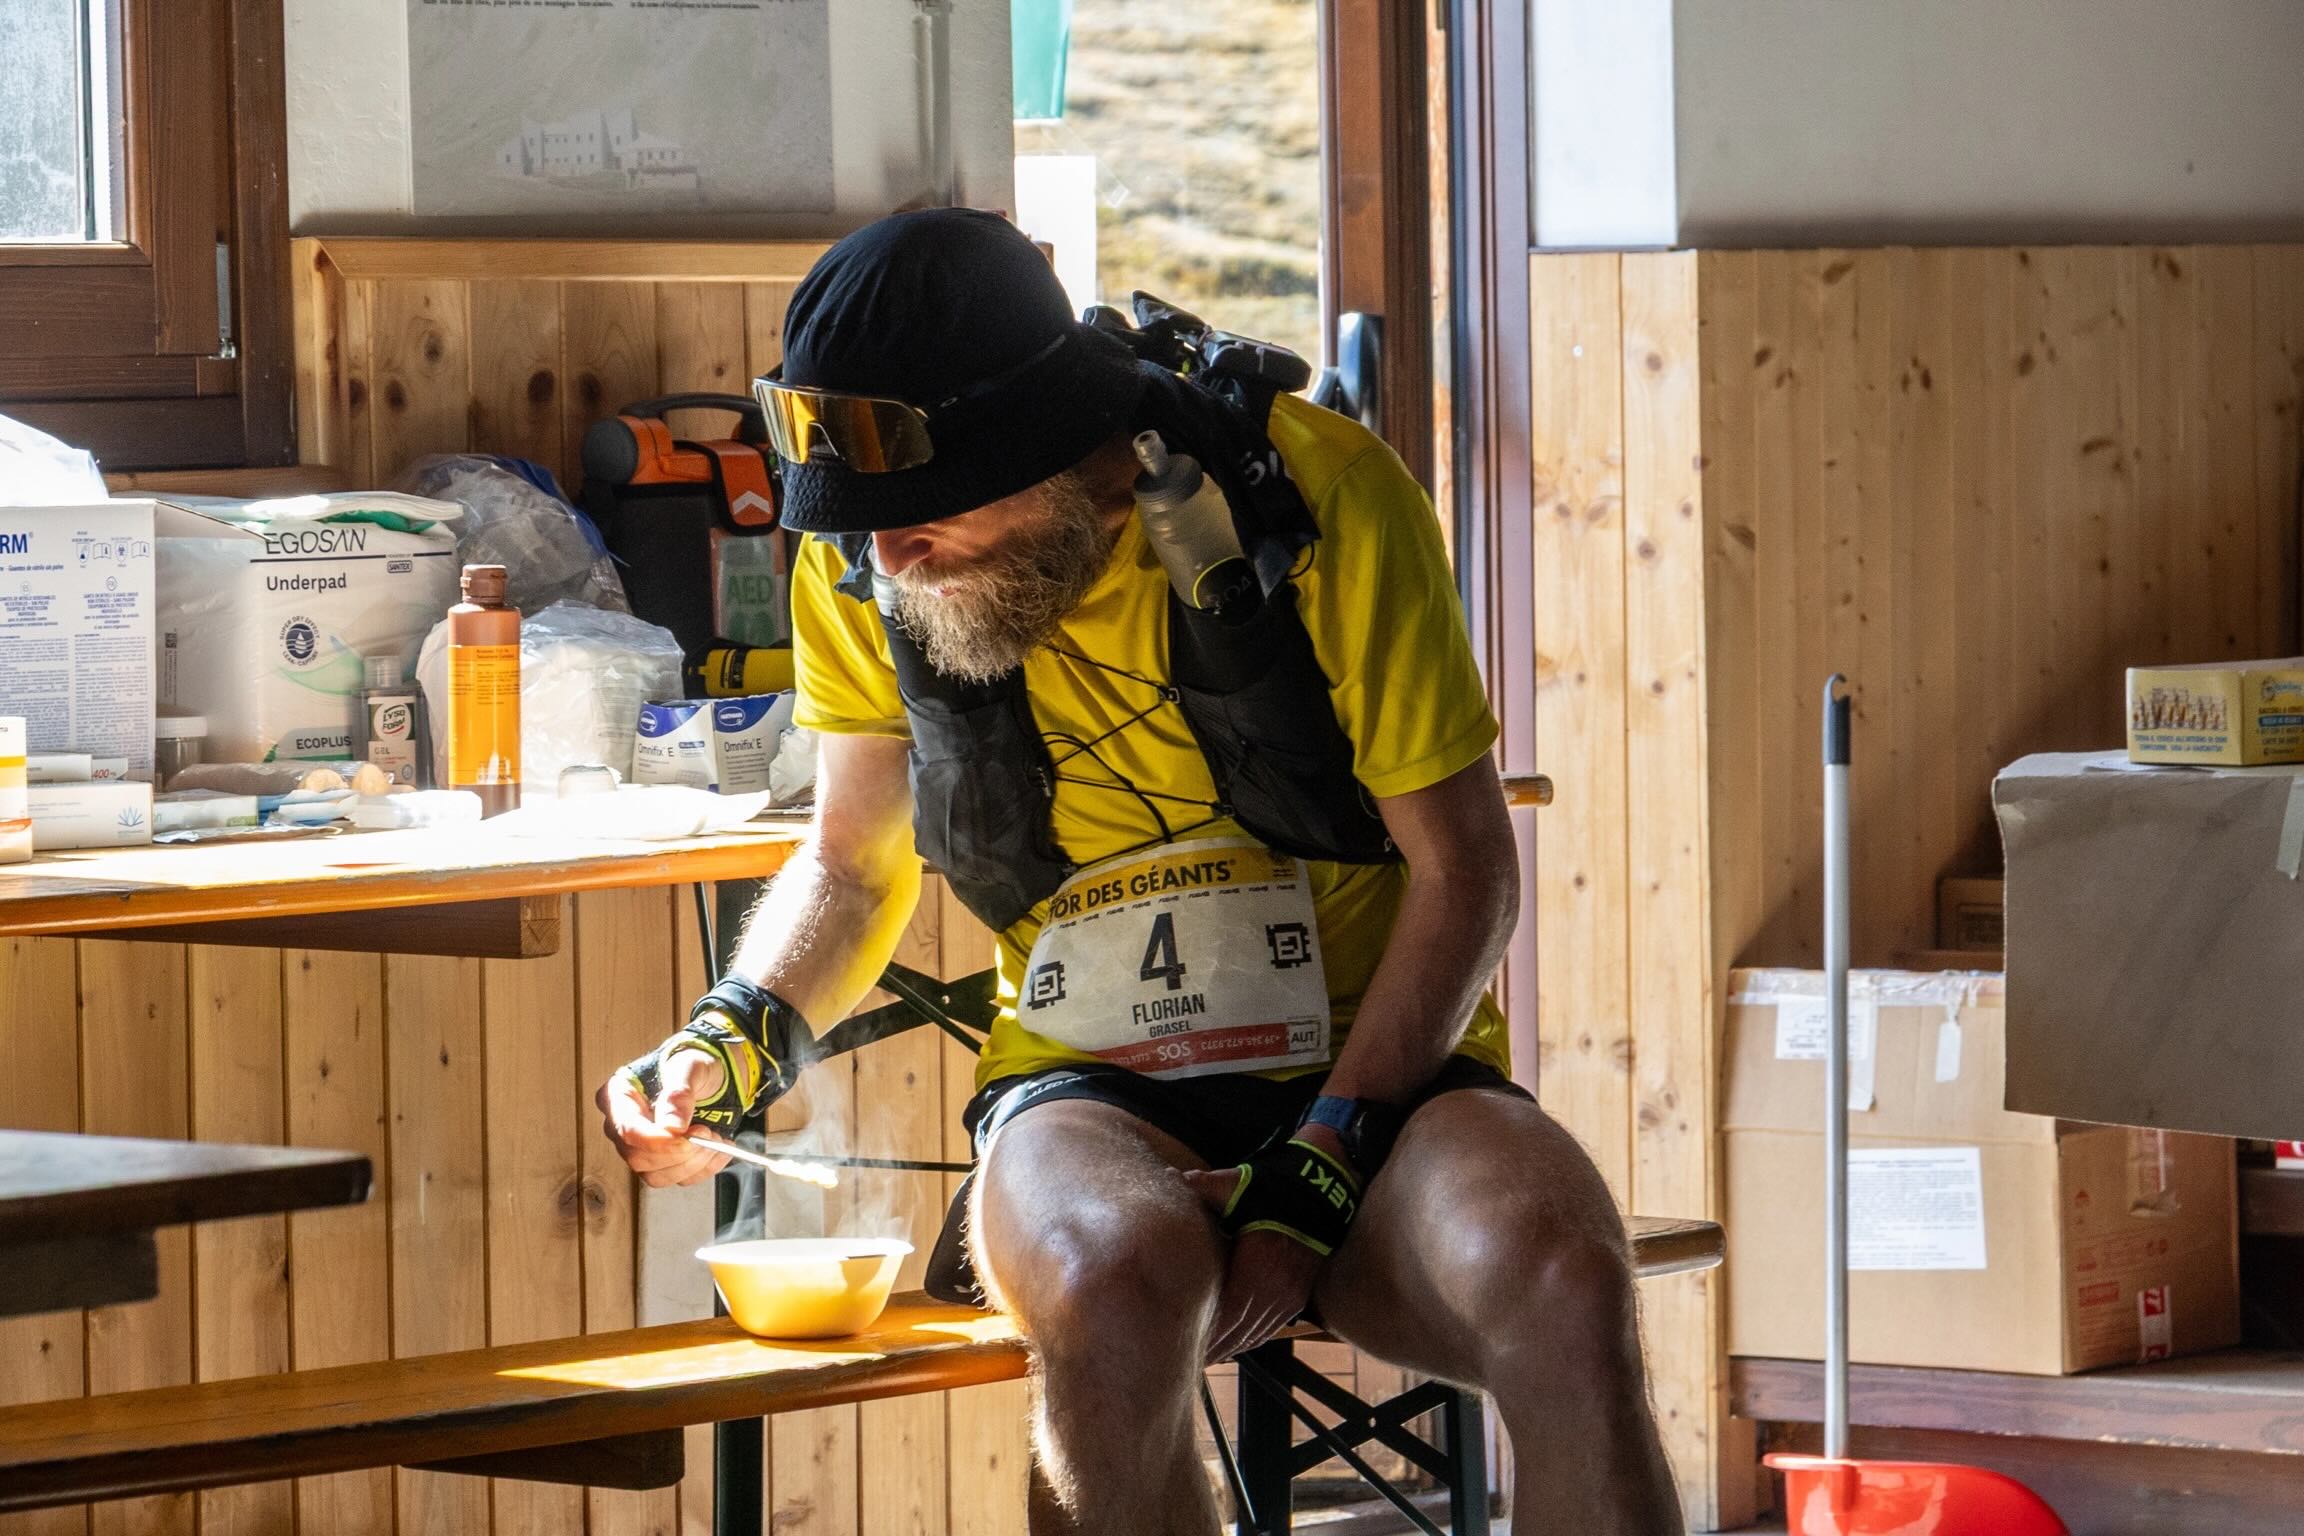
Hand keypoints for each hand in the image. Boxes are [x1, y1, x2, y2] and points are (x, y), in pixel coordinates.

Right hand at [596, 1044, 735, 1187]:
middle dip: (679, 1152)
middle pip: (638, 1158)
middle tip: (707, 1131)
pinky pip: (677, 1180)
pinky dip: (704, 1168)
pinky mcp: (660, 1163)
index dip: (655, 1140)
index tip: (686, 1138)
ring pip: (656, 1176)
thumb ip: (679, 1092)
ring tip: (715, 1136)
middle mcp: (622, 1125)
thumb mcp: (690, 1066)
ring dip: (693, 1162)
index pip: (627, 1129)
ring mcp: (639, 1147)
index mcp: (619, 1095)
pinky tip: (718, 1147)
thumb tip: (671, 1127)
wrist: (711, 1077)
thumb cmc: (693, 1065)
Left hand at [1185, 1164, 1327, 1361]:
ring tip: (1200, 1356)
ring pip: (1252, 1335)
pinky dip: (1247, 1340)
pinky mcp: (1296, 1299)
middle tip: (1181, 1358)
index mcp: (1259, 1265)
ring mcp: (1288, 1297)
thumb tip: (1169, 1181)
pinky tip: (1229, 1346)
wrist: (1322, 1192)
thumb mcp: (1238, 1184)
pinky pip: (1268, 1330)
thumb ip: (1203, 1186)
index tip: (1177, 1341)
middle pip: (1237, 1332)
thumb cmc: (1275, 1189)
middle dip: (1210, 1346)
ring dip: (1227, 1348)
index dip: (1204, 1331)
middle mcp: (1276, 1289)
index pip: (1227, 1313)